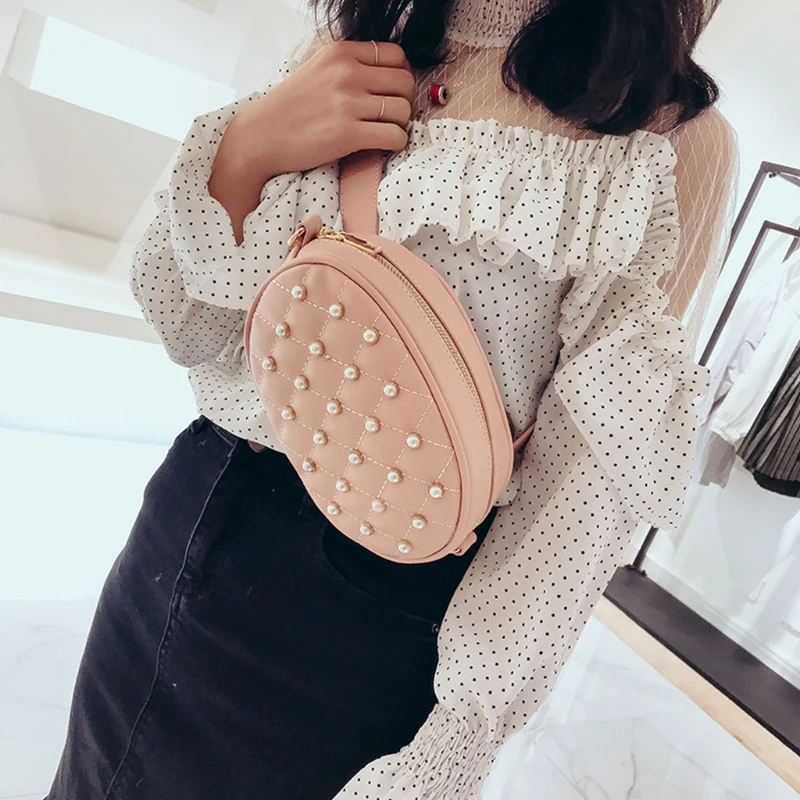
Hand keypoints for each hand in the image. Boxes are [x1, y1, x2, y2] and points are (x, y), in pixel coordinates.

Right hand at [218, 40, 413, 179]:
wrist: (262, 136)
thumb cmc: (290, 108)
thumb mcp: (318, 69)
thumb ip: (349, 66)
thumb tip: (387, 73)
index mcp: (341, 53)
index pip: (396, 55)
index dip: (400, 75)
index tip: (392, 91)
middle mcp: (347, 74)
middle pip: (404, 83)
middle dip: (403, 100)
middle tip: (390, 115)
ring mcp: (348, 104)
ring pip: (402, 111)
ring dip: (399, 124)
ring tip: (384, 131)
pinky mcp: (349, 134)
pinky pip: (395, 136)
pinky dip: (396, 143)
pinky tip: (383, 144)